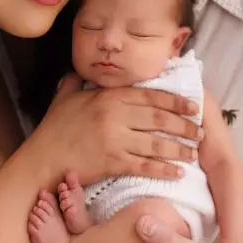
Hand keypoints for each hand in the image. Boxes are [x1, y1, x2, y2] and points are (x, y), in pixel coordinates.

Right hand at [30, 74, 202, 186]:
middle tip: (201, 131)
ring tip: (194, 153)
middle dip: (184, 125)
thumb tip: (82, 70)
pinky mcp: (113, 163)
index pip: (151, 95)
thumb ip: (77, 81)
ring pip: (157, 143)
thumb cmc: (53, 130)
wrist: (41, 160)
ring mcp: (115, 139)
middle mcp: (115, 115)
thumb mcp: (65, 97)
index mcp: (108, 96)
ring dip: (179, 148)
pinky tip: (177, 173)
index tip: (194, 106)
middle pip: (160, 118)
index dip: (176, 100)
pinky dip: (164, 170)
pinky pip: (145, 166)